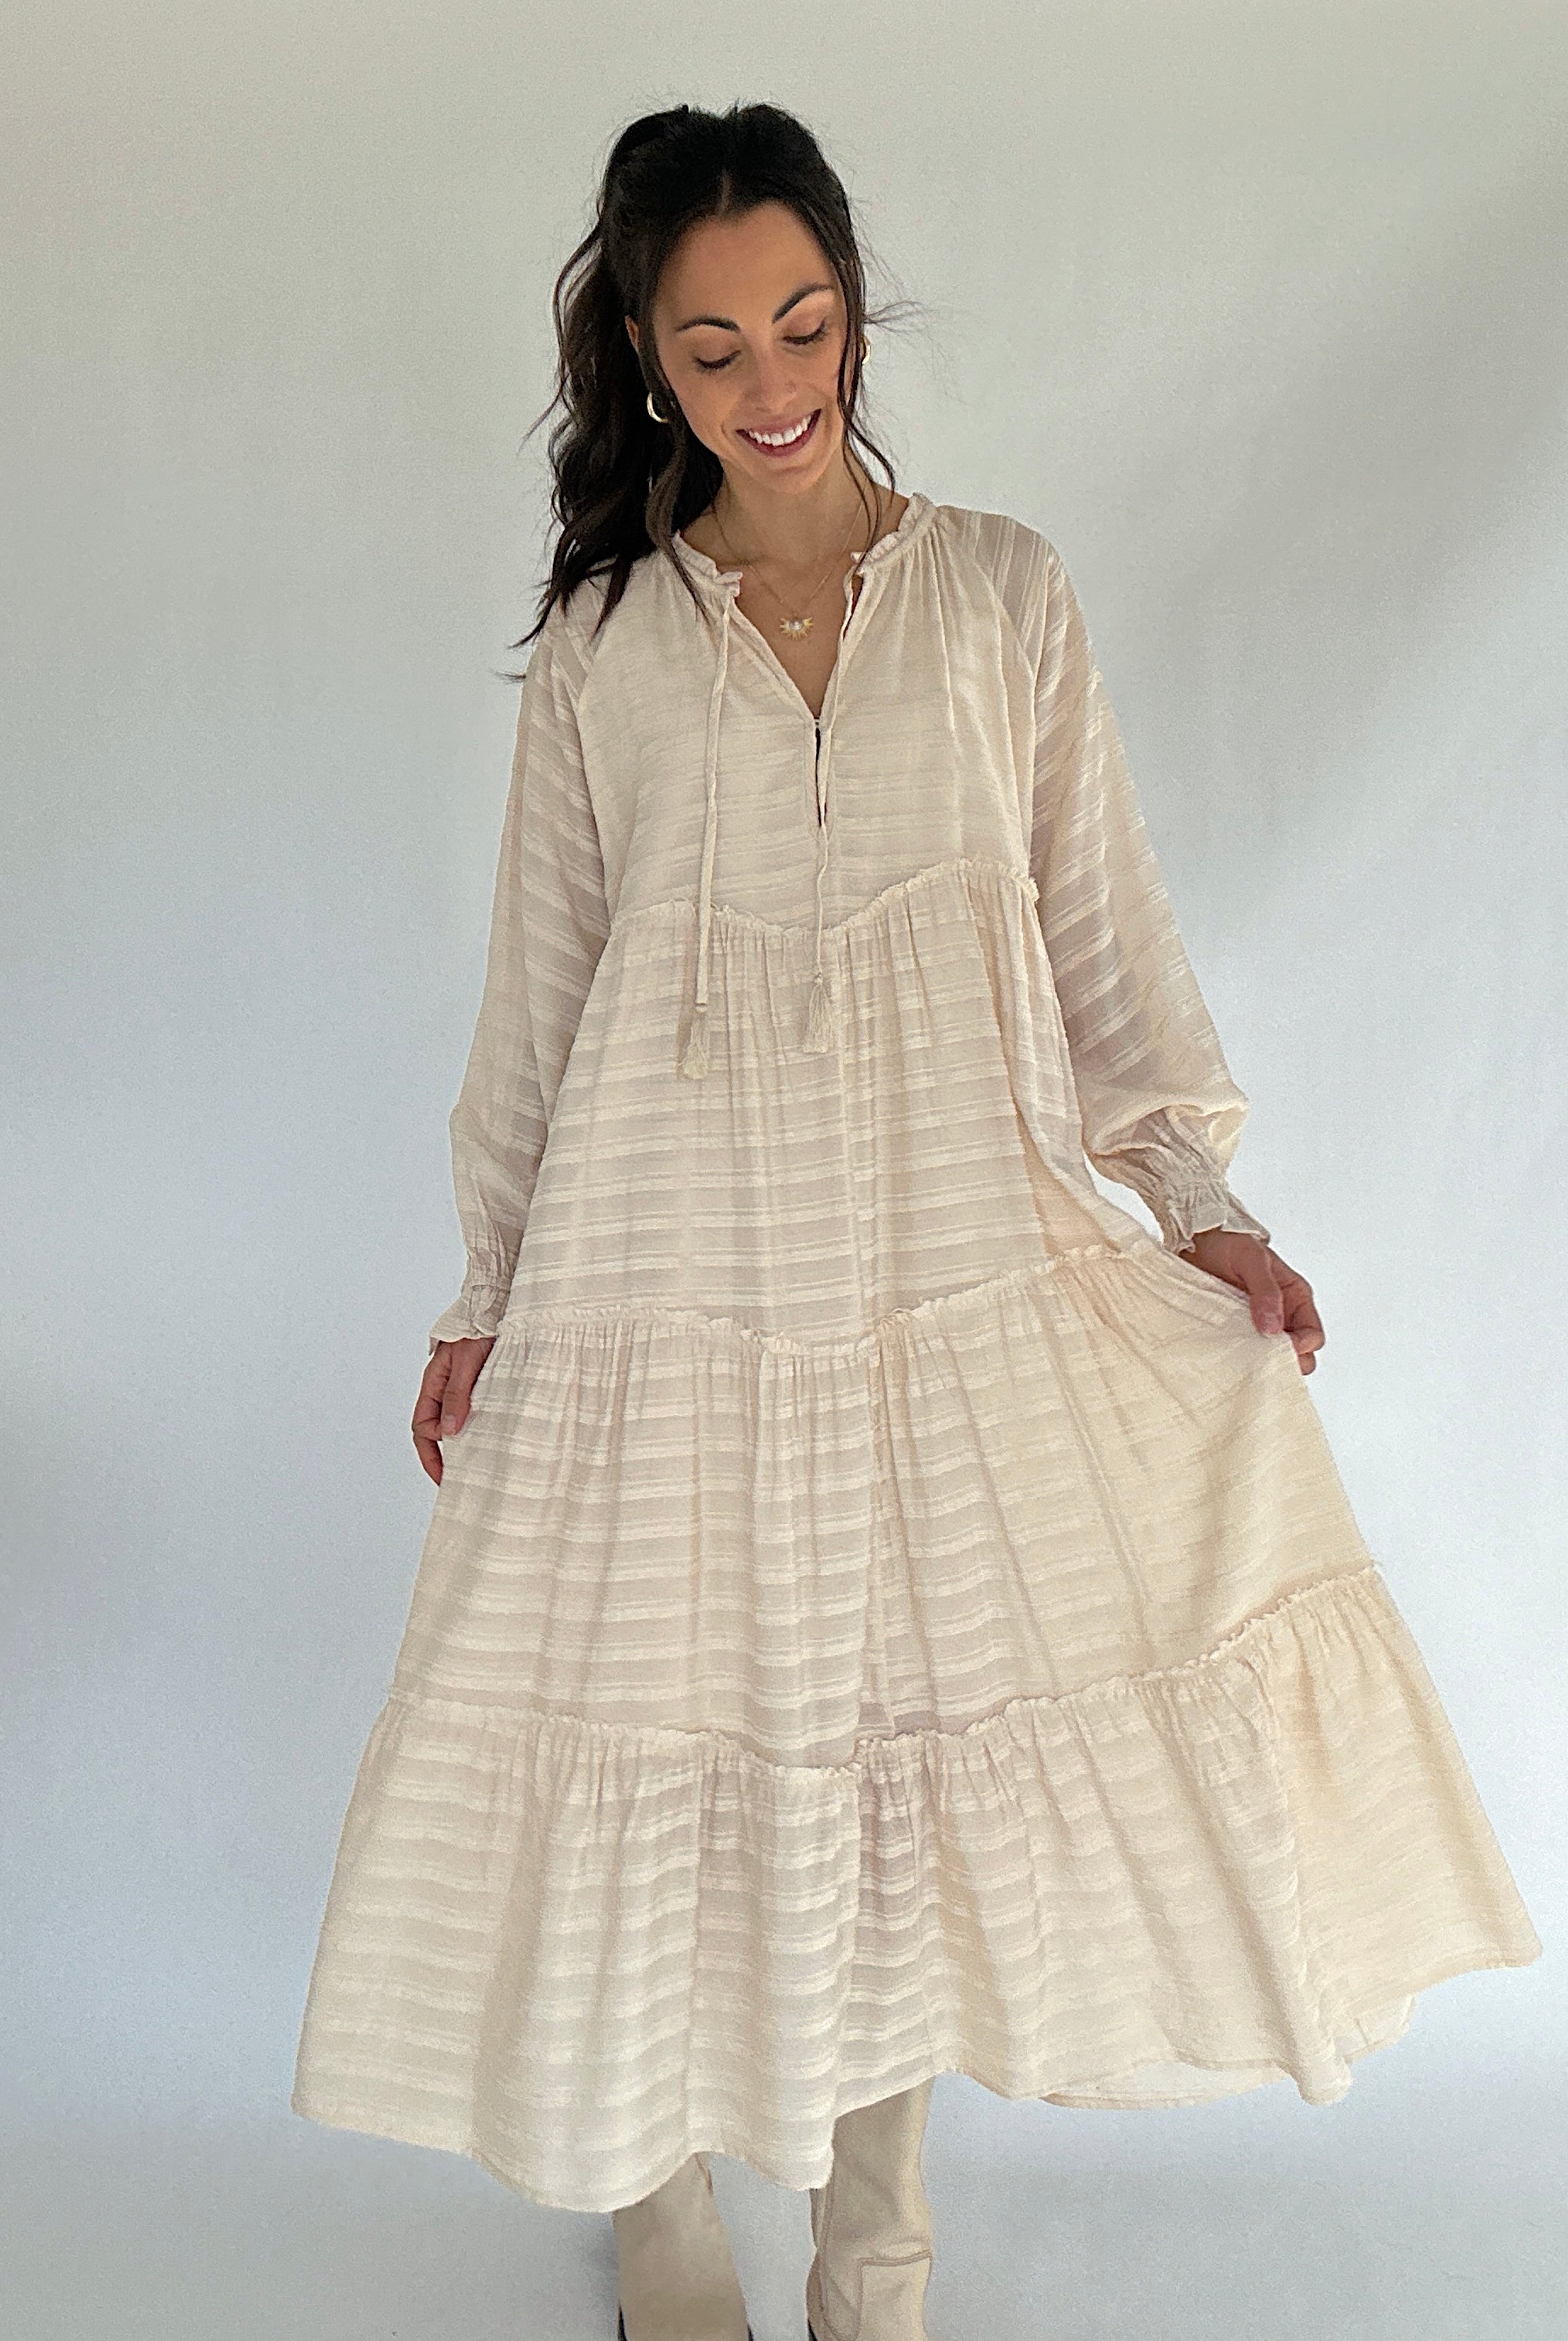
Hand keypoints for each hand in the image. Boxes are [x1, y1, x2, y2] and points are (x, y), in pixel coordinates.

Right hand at [412, 1334, 496, 1483]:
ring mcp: (460, 1386)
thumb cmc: (479, 1328)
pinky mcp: (479, 1384)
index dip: (432, 1449)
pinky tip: (486, 1438)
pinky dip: (472, 1428)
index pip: (422, 1426)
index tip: (450, 1465)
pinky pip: (469, 1411)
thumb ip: (458, 1395)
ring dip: (456, 1444)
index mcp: (434, 1383)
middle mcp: (444, 1387)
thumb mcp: (467, 1363)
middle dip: (438, 1457)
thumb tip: (448, 1432)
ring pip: (450, 1421)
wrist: (496, 1306)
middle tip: (451, 1481)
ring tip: (469, 1465)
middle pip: (431, 1429)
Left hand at [1178, 1229, 1324, 1374]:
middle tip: (1263, 1359)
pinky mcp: (1236, 1332)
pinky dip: (1242, 1361)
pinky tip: (1229, 1357)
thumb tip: (1273, 1328)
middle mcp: (1282, 1314)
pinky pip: (1246, 1355)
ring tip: (1244, 1357)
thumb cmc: (1227, 1242)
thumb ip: (1266, 1291)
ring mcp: (1259, 1325)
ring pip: (1274, 1359)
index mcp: (1295, 1296)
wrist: (1194, 1241)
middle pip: (1300, 1354)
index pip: (1313, 1335)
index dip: (1302, 1346)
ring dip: (1263, 1363)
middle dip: (1287, 1362)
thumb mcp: (1250, 1259)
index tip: (1279, 1346)